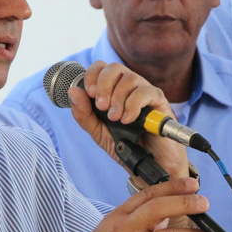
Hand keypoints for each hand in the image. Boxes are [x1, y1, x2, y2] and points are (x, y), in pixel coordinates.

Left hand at [68, 61, 188, 180]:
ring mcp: (144, 90)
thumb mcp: (97, 131)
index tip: (90, 94)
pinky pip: (145, 92)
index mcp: (112, 88)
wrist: (148, 163)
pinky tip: (128, 120)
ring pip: (129, 78)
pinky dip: (132, 105)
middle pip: (114, 68)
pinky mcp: (158, 100)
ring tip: (115, 118)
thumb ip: (83, 113)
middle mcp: (128, 85)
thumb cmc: (124, 144)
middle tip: (102, 107)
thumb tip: (72, 91)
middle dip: (104, 86)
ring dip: (118, 98)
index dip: (92, 76)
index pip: (100, 68)